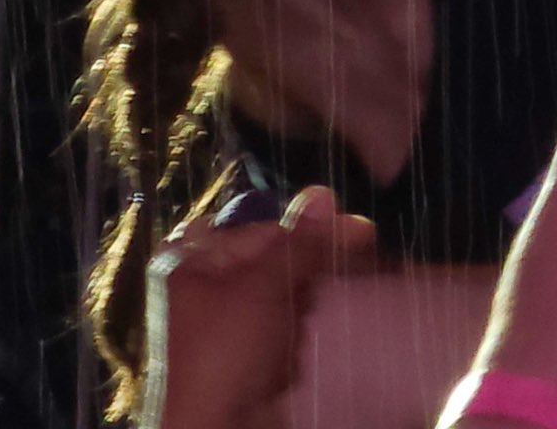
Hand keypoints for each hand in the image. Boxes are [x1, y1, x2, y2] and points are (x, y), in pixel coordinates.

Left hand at [146, 189, 376, 428]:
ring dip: (305, 312)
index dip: (309, 230)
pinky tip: (296, 358)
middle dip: (308, 273)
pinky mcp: (248, 365)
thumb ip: (299, 242)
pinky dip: (298, 344)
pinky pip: (284, 337)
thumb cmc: (228, 352)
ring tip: (303, 331)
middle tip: (353, 271)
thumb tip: (326, 191)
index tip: (361, 232)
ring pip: (284, 301)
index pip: (263, 230)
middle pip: (273, 263)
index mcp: (195, 262)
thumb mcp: (262, 287)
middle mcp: (208, 291)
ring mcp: (228, 331)